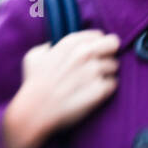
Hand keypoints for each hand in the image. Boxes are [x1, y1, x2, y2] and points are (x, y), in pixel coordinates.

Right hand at [0, 30, 119, 147]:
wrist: (34, 111)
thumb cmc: (33, 84)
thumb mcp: (34, 56)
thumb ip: (48, 46)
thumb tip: (54, 46)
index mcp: (70, 43)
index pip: (99, 35)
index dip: (97, 45)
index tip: (92, 54)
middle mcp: (84, 54)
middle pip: (113, 44)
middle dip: (108, 54)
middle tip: (100, 65)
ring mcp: (93, 71)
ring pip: (114, 66)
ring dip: (106, 74)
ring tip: (92, 83)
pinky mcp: (100, 90)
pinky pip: (113, 84)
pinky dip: (106, 89)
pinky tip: (93, 94)